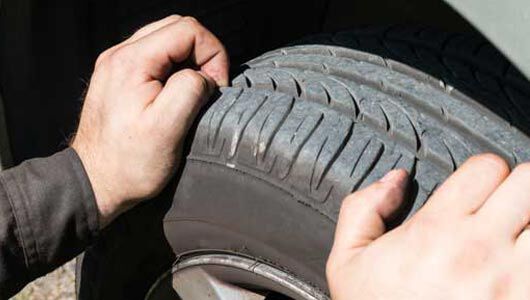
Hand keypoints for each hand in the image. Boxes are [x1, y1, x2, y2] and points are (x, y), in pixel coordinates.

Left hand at [71, 15, 228, 226]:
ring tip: (194, 92)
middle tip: (209, 87)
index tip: (216, 87)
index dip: (213, 54)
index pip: (188, 30)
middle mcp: (119, 55)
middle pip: (177, 28)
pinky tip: (175, 94)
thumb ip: (190, 90)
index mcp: (131, 62)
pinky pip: (154, 56)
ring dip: (190, 60)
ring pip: (166, 39)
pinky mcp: (118, 76)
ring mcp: (116, 64)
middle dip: (203, 53)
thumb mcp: (168, 129)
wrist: (95, 182)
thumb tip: (202, 76)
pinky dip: (174, 68)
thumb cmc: (130, 163)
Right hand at [327, 154, 529, 298]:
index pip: (485, 167)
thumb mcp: (347, 264)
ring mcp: (514, 280)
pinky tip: (520, 266)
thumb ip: (362, 210)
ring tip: (517, 239)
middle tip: (505, 211)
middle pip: (529, 180)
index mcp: (435, 230)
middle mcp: (481, 249)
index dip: (481, 174)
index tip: (475, 192)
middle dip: (517, 189)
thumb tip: (395, 180)